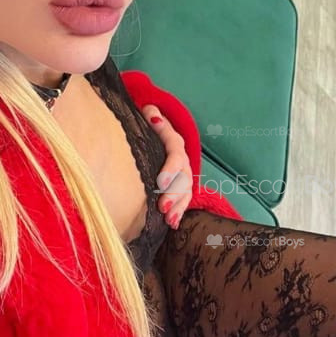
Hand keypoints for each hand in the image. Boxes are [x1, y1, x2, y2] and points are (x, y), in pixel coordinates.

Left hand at [142, 105, 193, 228]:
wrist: (158, 132)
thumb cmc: (150, 126)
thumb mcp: (150, 117)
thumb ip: (151, 115)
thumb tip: (149, 112)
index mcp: (174, 143)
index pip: (175, 155)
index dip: (170, 169)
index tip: (160, 183)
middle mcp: (182, 160)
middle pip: (183, 178)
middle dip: (174, 194)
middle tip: (163, 208)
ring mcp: (184, 174)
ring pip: (186, 191)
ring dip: (179, 207)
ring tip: (170, 220)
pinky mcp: (181, 186)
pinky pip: (184, 200)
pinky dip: (179, 212)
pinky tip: (173, 224)